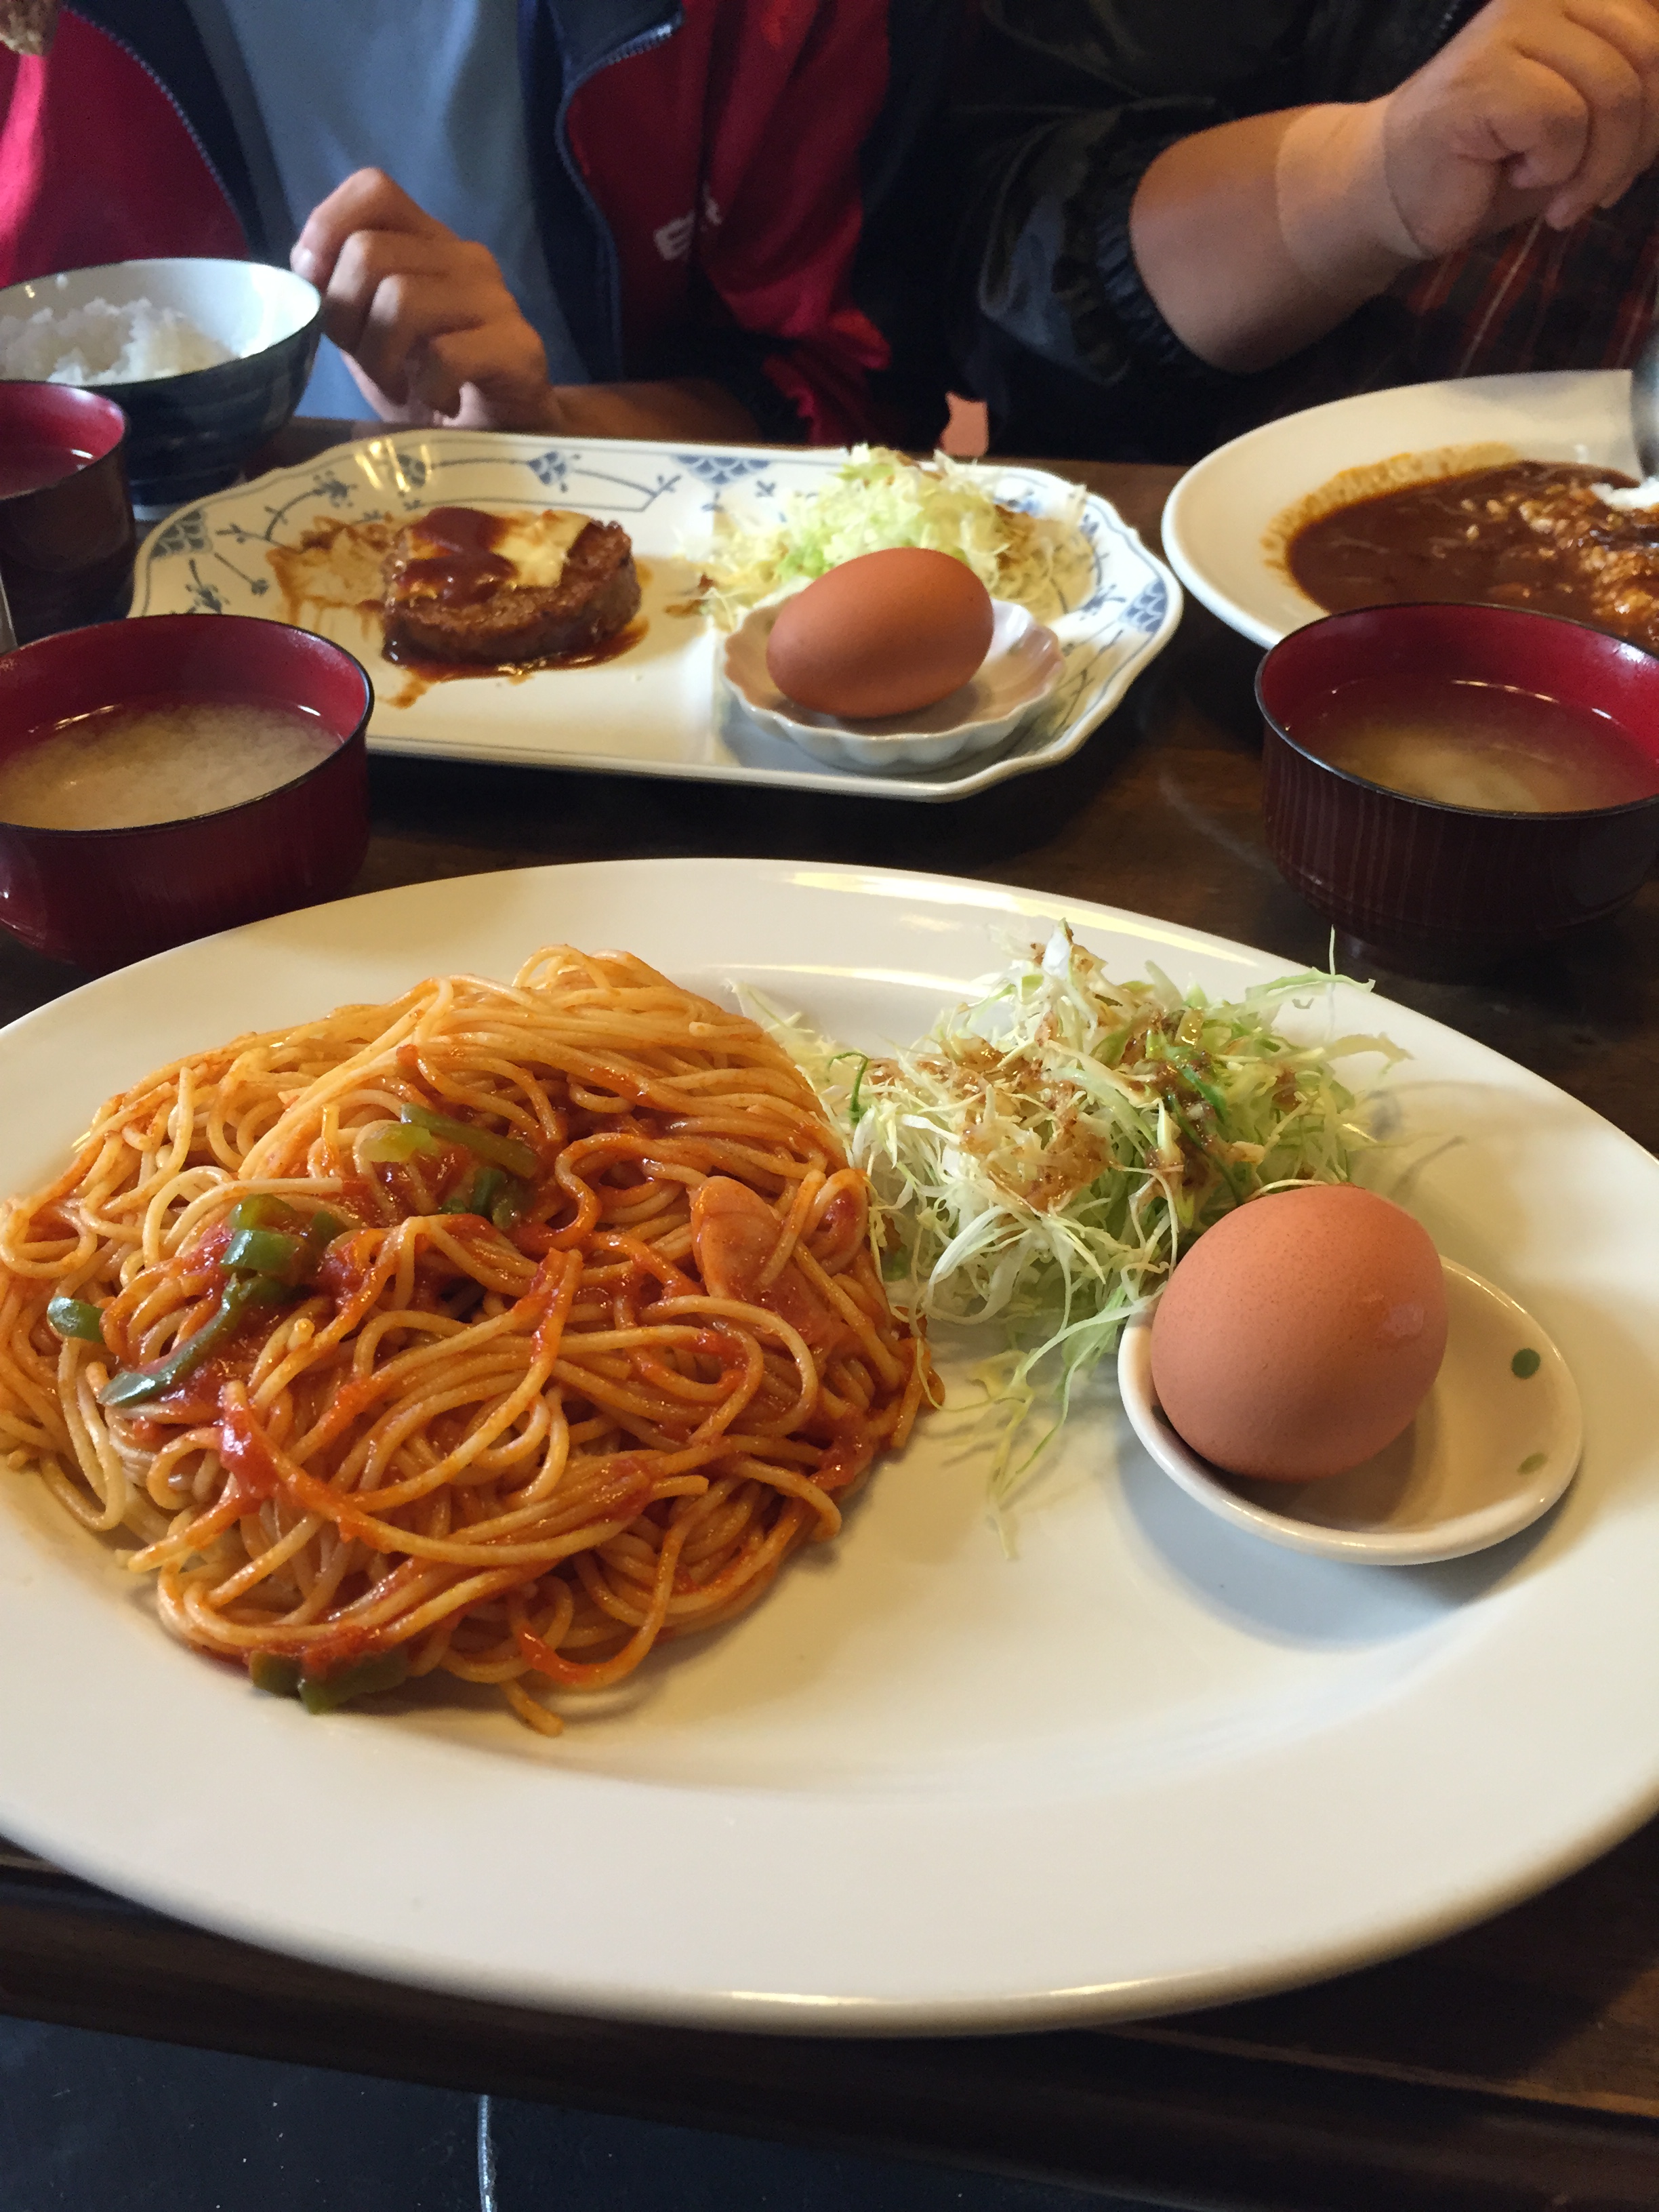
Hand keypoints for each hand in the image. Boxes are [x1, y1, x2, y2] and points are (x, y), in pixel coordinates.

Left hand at [289, 169, 559, 430]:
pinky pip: (446, 354)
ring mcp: (495, 300)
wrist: (502, 443)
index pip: (373, 189)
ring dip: (380, 358)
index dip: (327, 228)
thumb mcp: (368, 337)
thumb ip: (338, 295)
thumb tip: (304, 266)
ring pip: (401, 298)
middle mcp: (463, 258)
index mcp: (427, 243)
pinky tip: (439, 403)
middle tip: (366, 363)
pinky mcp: (518, 348)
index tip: (316, 285)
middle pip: (369, 252)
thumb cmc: (431, 389)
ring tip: (397, 388)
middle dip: (344, 317)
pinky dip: (427, 387)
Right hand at [1382, 0, 1658, 256]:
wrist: (1396, 192)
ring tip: (1563, 197)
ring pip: (1613, 93)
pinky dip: (1551, 169)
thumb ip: (1641, 85)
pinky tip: (1516, 175)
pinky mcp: (1483, 77)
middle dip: (1640, 141)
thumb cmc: (1498, 160)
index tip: (1638, 152)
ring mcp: (1512, 27)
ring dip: (1598, 167)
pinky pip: (1561, 123)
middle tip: (1602, 188)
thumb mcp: (1593, 116)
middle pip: (1651, 57)